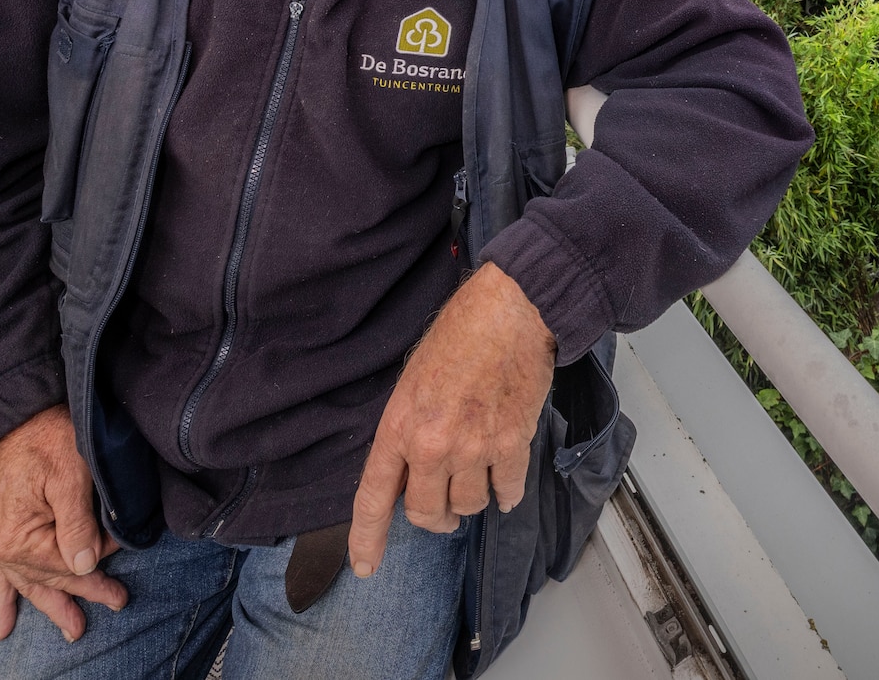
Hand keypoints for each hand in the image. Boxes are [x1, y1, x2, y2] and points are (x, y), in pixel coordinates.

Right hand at [0, 405, 125, 642]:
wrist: (27, 418)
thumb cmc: (52, 440)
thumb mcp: (71, 478)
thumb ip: (77, 526)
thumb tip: (85, 566)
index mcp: (17, 538)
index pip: (67, 565)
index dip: (98, 562)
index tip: (125, 549)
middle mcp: (1, 547)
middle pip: (50, 579)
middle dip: (83, 594)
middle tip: (117, 602)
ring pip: (30, 583)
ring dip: (51, 605)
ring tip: (71, 630)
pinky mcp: (1, 534)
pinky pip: (2, 576)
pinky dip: (5, 599)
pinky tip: (4, 626)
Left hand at [349, 263, 555, 576]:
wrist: (511, 312)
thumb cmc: (462, 335)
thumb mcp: (412, 382)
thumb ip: (407, 431)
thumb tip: (412, 471)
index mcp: (399, 427)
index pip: (373, 498)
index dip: (367, 539)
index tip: (366, 566)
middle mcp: (433, 445)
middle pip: (427, 513)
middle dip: (436, 517)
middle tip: (443, 512)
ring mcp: (475, 447)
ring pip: (470, 506)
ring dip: (473, 500)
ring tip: (477, 479)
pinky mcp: (513, 443)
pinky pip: (507, 490)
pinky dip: (507, 494)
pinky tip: (505, 487)